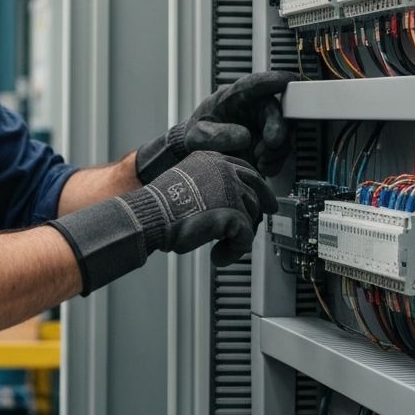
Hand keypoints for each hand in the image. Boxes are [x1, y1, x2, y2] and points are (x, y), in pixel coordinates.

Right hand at [49, 151, 277, 294]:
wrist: (148, 216)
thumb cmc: (159, 206)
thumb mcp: (187, 184)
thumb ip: (209, 186)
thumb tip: (231, 203)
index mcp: (211, 159)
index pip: (247, 169)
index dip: (260, 189)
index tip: (266, 203)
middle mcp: (224, 169)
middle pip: (256, 192)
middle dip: (254, 215)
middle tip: (248, 230)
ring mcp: (230, 189)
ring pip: (252, 217)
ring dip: (239, 237)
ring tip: (221, 247)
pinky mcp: (233, 212)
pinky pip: (245, 237)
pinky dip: (233, 252)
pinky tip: (219, 256)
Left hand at [135, 71, 295, 182]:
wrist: (197, 153)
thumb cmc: (196, 135)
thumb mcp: (195, 136)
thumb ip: (214, 135)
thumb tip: (244, 137)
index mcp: (233, 97)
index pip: (254, 84)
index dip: (272, 80)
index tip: (286, 80)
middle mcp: (253, 108)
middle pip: (276, 109)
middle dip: (278, 127)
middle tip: (272, 143)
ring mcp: (263, 125)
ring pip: (284, 131)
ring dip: (276, 149)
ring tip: (259, 160)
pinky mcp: (268, 144)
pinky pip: (282, 151)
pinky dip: (276, 161)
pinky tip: (262, 166)